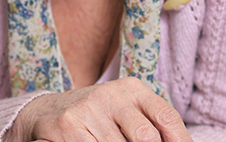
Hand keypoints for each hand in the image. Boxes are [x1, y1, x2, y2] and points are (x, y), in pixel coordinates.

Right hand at [6, 77, 192, 141]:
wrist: (45, 112)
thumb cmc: (96, 118)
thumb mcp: (125, 113)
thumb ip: (150, 126)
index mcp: (132, 89)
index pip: (166, 118)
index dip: (180, 141)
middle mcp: (110, 95)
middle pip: (147, 137)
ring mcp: (87, 109)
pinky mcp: (67, 126)